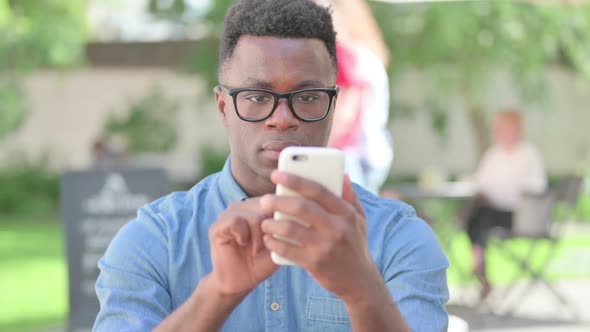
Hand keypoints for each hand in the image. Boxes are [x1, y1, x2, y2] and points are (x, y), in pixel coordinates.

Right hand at [209, 198, 278, 296]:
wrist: (240, 283)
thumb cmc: (261, 263)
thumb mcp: (280, 244)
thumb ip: (286, 227)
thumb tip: (293, 213)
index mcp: (258, 207)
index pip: (276, 200)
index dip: (282, 215)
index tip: (282, 234)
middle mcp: (244, 206)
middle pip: (267, 205)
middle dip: (271, 228)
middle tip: (267, 245)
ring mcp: (229, 214)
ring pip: (253, 214)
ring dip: (258, 234)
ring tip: (256, 249)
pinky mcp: (217, 226)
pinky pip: (236, 220)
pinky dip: (244, 235)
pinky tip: (243, 244)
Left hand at [260, 171, 378, 301]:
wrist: (360, 281)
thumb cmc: (355, 244)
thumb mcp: (359, 220)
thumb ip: (350, 197)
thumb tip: (342, 174)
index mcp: (346, 213)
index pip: (318, 190)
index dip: (295, 179)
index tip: (276, 174)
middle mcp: (337, 228)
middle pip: (301, 207)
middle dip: (277, 201)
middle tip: (263, 200)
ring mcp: (325, 247)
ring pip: (290, 229)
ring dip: (272, 224)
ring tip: (265, 222)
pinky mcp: (315, 263)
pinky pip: (287, 250)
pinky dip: (273, 243)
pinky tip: (268, 239)